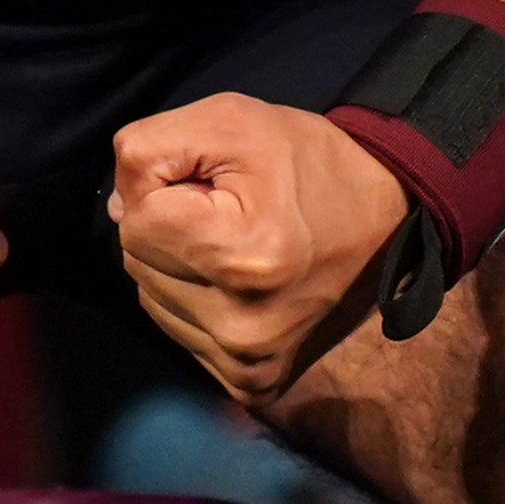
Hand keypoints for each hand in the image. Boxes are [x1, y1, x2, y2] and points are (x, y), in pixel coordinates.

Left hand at [111, 94, 411, 405]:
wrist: (389, 216)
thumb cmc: (306, 161)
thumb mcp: (228, 120)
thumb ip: (148, 149)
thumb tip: (116, 210)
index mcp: (244, 257)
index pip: (137, 221)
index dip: (165, 185)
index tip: (214, 180)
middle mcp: (244, 327)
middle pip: (138, 261)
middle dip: (168, 225)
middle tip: (231, 208)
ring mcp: (248, 363)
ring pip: (151, 297)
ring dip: (177, 263)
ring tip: (236, 241)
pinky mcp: (252, 382)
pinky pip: (177, 330)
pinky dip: (194, 298)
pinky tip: (237, 279)